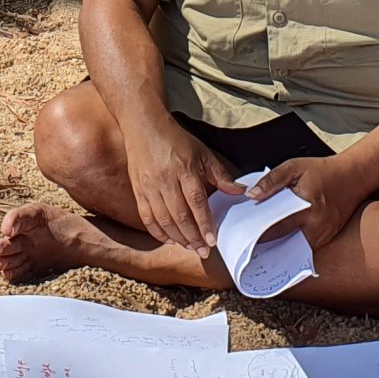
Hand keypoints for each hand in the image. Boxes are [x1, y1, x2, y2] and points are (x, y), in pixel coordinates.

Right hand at [125, 118, 243, 254]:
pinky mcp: (138, 190)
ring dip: (177, 237)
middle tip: (203, 251)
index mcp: (184, 169)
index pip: (196, 202)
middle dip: (193, 237)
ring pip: (163, 219)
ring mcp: (149, 186)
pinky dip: (158, 231)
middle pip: (180, 215)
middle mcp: (165, 180)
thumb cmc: (176, 140)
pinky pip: (147, 217)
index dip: (205, 223)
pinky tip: (169, 239)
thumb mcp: (203, 153)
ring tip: (190, 247)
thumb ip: (221, 175)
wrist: (144, 126)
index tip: (213, 241)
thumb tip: (240, 192)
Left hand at [247, 154, 369, 252]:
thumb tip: (252, 195)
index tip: (244, 240)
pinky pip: (307, 247)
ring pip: (296, 249)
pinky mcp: (329, 237)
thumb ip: (271, 181)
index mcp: (307, 206)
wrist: (353, 176)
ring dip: (280, 249)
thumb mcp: (294, 167)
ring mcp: (325, 233)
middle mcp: (318, 224)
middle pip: (286, 242)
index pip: (278, 226)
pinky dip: (293, 246)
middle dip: (267, 247)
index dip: (260, 235)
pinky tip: (280, 245)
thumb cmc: (321, 170)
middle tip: (247, 251)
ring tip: (261, 252)